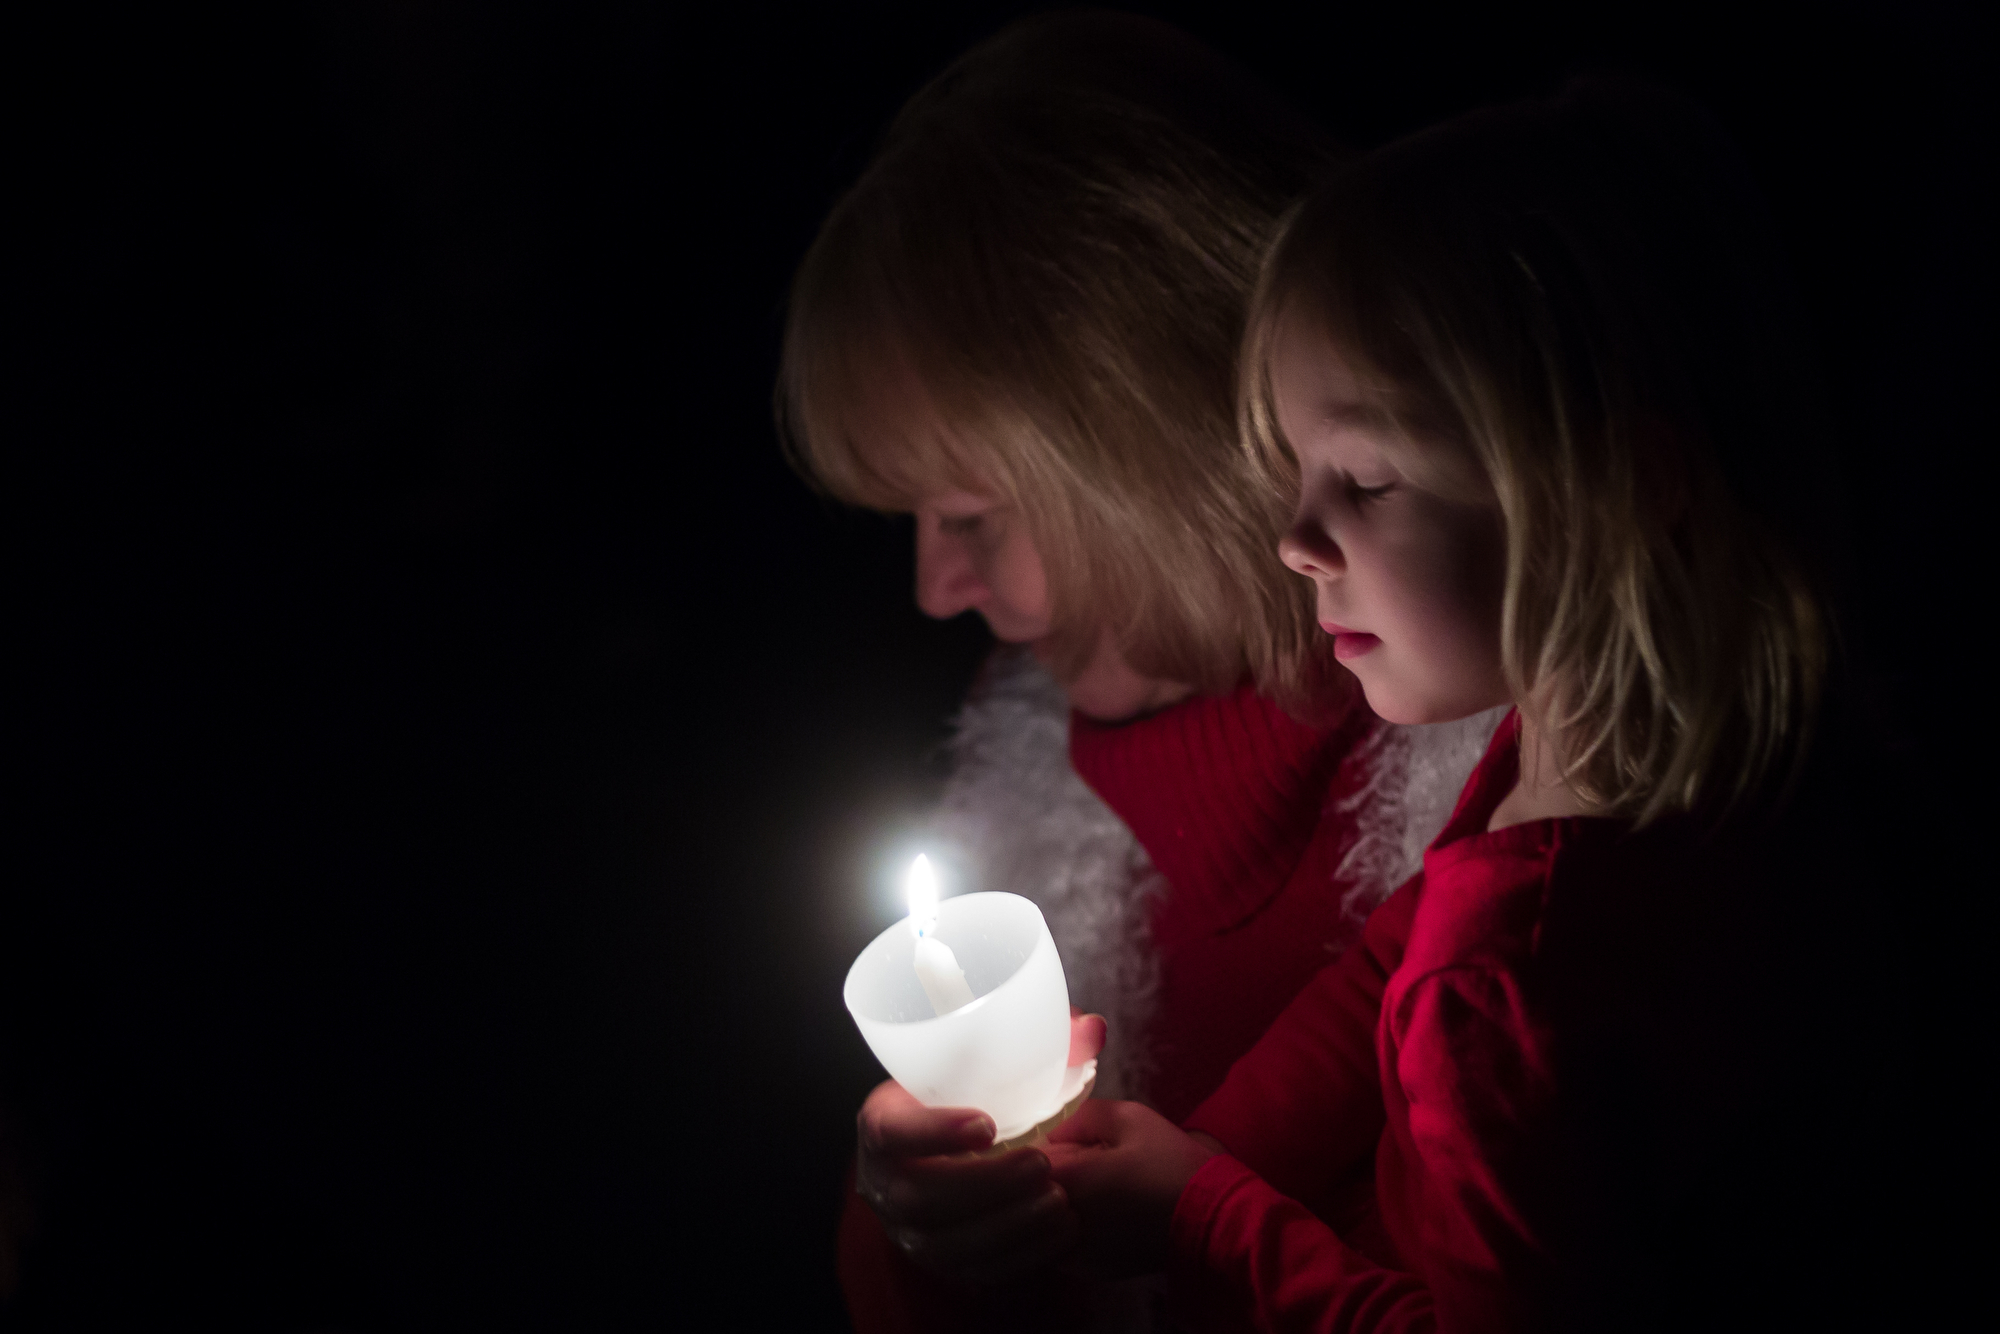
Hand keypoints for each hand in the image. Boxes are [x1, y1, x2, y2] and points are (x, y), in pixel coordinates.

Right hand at [852, 1011, 1106, 1282]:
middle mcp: (882, 1182)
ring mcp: (906, 1229)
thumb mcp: (992, 1064)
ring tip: (1058, 1201)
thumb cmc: (973, 1096)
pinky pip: (970, 1272)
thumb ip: (1045, 1041)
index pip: (887, 1132)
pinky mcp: (939, 1260)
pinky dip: (1017, 1256)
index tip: (987, 1123)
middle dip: (983, 1184)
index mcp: (881, 1123)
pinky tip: (1057, 1233)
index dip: (931, 1132)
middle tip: (1041, 1163)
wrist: (960, 1146)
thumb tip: (1092, 1029)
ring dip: (1005, 1225)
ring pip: (944, 1242)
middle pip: (917, 1196)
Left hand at [1043, 1101, 1220, 1278]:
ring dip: (1058, 1204)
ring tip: (1101, 1192)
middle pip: (1027, 1193)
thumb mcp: (1128, 1117)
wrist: (1211, 1221)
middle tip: (1090, 1166)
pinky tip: (1108, 1217)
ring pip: (1042, 1221)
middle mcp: (1056, 1224)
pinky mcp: (1086, 1271)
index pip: (1019, 1158)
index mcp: (1062, 1180)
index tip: (1073, 1144)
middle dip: (1048, 1176)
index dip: (1044, 1144)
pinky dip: (1073, 1228)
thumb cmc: (1169, 1164)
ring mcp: (1070, 1254)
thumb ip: (1079, 1117)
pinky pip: (1062, 1243)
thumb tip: (1054, 1133)